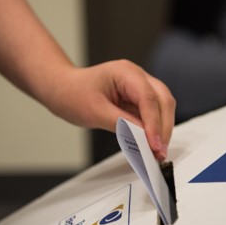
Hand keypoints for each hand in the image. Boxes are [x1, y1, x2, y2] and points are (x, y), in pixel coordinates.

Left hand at [46, 60, 175, 161]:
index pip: (148, 98)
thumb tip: (143, 139)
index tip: (154, 144)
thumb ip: (121, 124)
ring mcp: (138, 87)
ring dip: (162, 129)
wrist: (62, 89)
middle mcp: (136, 76)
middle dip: (164, 126)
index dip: (154, 122)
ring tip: (157, 152)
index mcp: (126, 72)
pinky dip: (153, 129)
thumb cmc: (72, 94)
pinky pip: (151, 114)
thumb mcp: (95, 112)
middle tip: (159, 151)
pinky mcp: (136, 99)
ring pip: (161, 106)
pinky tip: (150, 144)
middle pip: (163, 99)